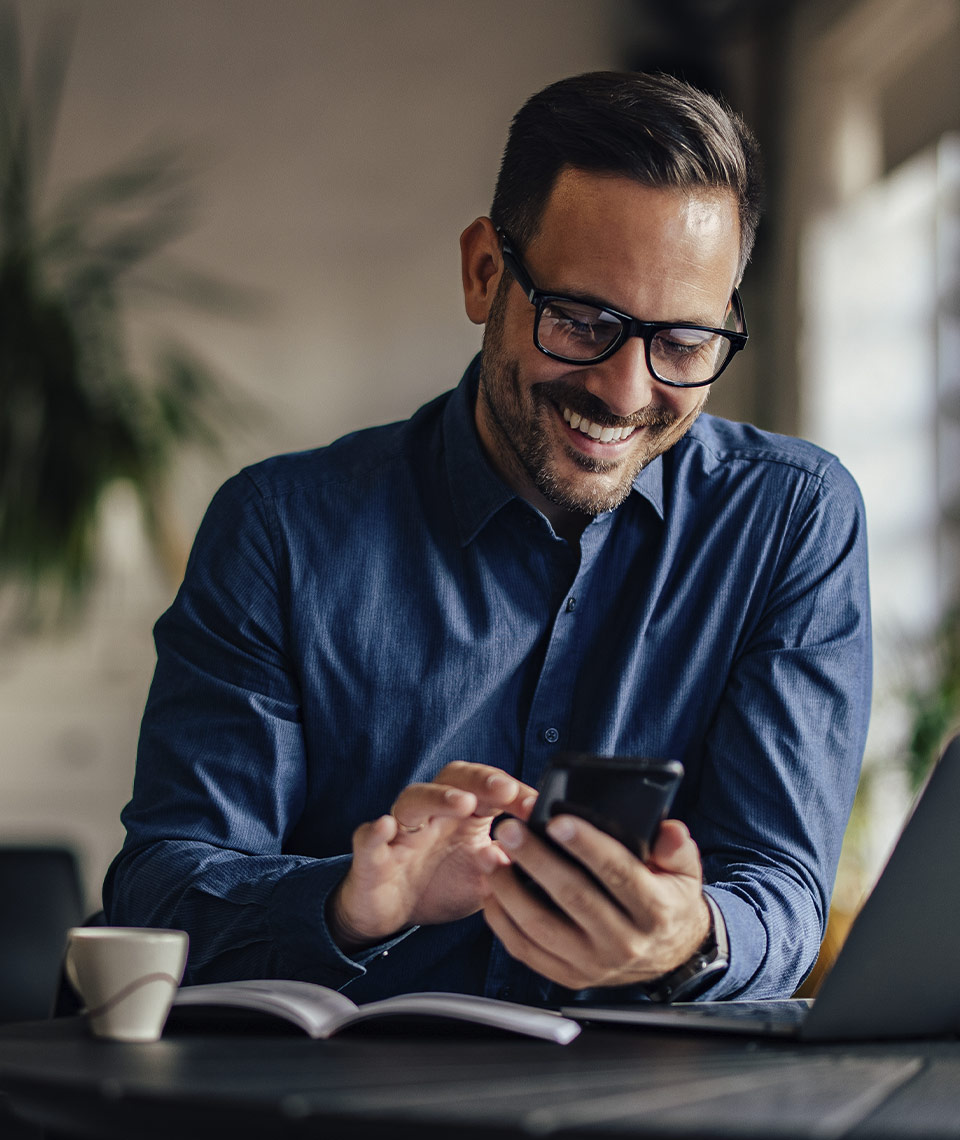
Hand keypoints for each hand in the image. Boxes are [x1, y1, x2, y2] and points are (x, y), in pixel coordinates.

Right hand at [329, 762, 535, 951]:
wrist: (392, 915)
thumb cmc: (440, 884)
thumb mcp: (486, 878)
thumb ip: (512, 864)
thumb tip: (548, 855)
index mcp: (463, 814)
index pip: (490, 789)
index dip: (513, 793)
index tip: (537, 807)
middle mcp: (433, 813)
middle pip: (453, 778)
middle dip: (480, 780)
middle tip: (506, 790)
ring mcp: (401, 830)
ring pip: (414, 800)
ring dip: (438, 798)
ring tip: (462, 803)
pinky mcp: (372, 854)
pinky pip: (369, 837)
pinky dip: (376, 832)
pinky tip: (386, 827)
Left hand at [481, 816, 709, 989]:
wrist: (672, 955)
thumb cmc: (669, 902)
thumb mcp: (685, 872)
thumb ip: (677, 848)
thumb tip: (668, 830)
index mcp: (654, 910)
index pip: (618, 873)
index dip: (587, 846)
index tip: (558, 821)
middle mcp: (624, 942)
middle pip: (573, 896)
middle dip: (536, 859)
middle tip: (510, 830)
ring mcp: (593, 964)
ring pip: (542, 926)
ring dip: (510, 889)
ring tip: (492, 856)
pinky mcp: (569, 976)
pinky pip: (527, 950)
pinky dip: (503, 921)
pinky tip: (492, 891)